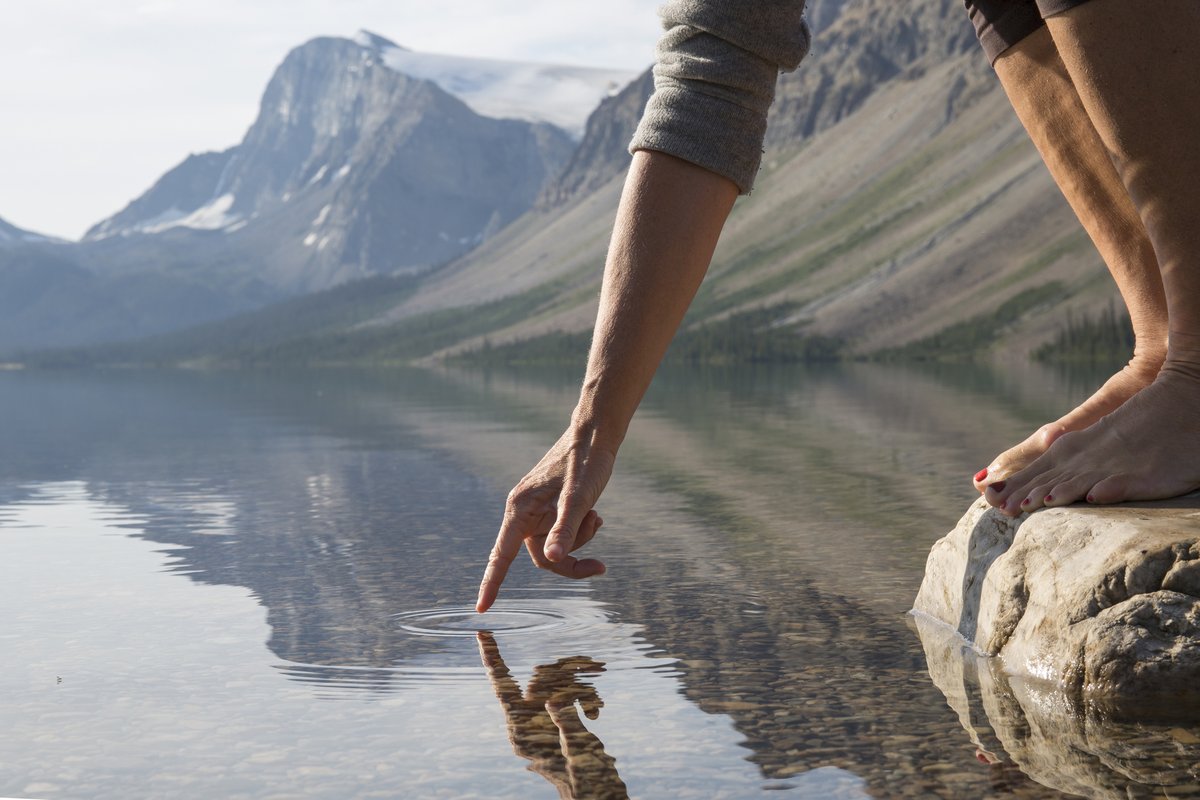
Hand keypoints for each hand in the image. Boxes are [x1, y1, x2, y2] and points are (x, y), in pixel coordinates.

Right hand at [475, 425, 614, 611]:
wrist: (595, 434)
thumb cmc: (585, 462)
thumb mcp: (579, 498)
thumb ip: (565, 529)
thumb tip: (551, 558)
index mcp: (520, 509)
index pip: (502, 555)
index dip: (491, 582)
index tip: (482, 608)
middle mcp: (524, 511)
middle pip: (541, 556)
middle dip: (571, 558)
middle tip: (601, 566)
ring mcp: (537, 509)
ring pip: (555, 545)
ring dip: (579, 539)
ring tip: (597, 517)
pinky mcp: (551, 507)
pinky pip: (562, 532)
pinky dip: (580, 529)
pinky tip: (595, 514)